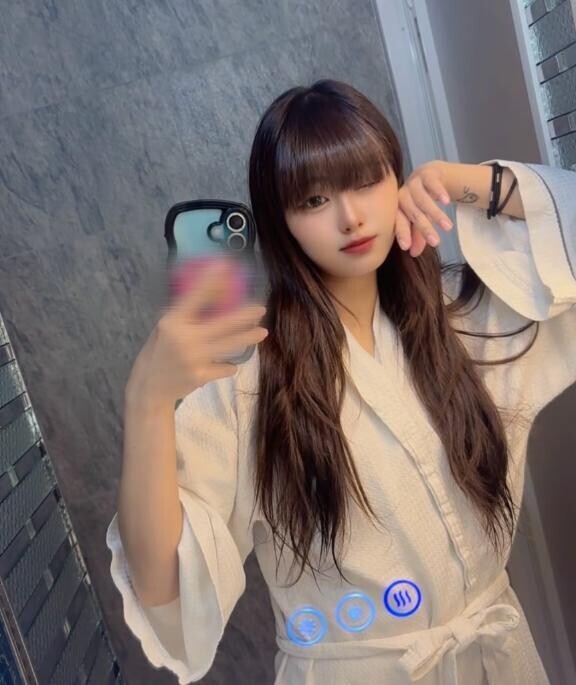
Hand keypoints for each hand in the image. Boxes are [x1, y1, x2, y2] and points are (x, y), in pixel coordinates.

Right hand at [126, 261, 267, 403]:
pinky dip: (228, 365)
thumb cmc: (158, 352)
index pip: (194, 297)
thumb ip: (185, 316)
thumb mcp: (165, 329)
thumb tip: (212, 296)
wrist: (149, 387)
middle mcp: (184, 338)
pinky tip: (227, 364)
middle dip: (244, 316)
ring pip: (229, 345)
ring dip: (248, 338)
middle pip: (222, 323)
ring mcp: (194, 358)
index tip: (224, 266)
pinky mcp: (201, 376)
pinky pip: (225, 367)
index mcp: (172, 322)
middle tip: (261, 309)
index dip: (209, 281)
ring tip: (262, 332)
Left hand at [394, 160, 453, 257]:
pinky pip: (432, 183)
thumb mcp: (420, 219)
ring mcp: (414, 183)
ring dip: (436, 214)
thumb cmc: (420, 203)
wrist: (429, 176)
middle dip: (425, 228)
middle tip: (437, 243)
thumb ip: (417, 235)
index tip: (406, 247)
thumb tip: (413, 254)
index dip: (402, 234)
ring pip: (423, 200)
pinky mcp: (427, 175)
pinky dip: (439, 192)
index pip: (398, 222)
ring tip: (448, 227)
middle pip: (413, 213)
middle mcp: (403, 195)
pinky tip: (446, 202)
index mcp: (397, 208)